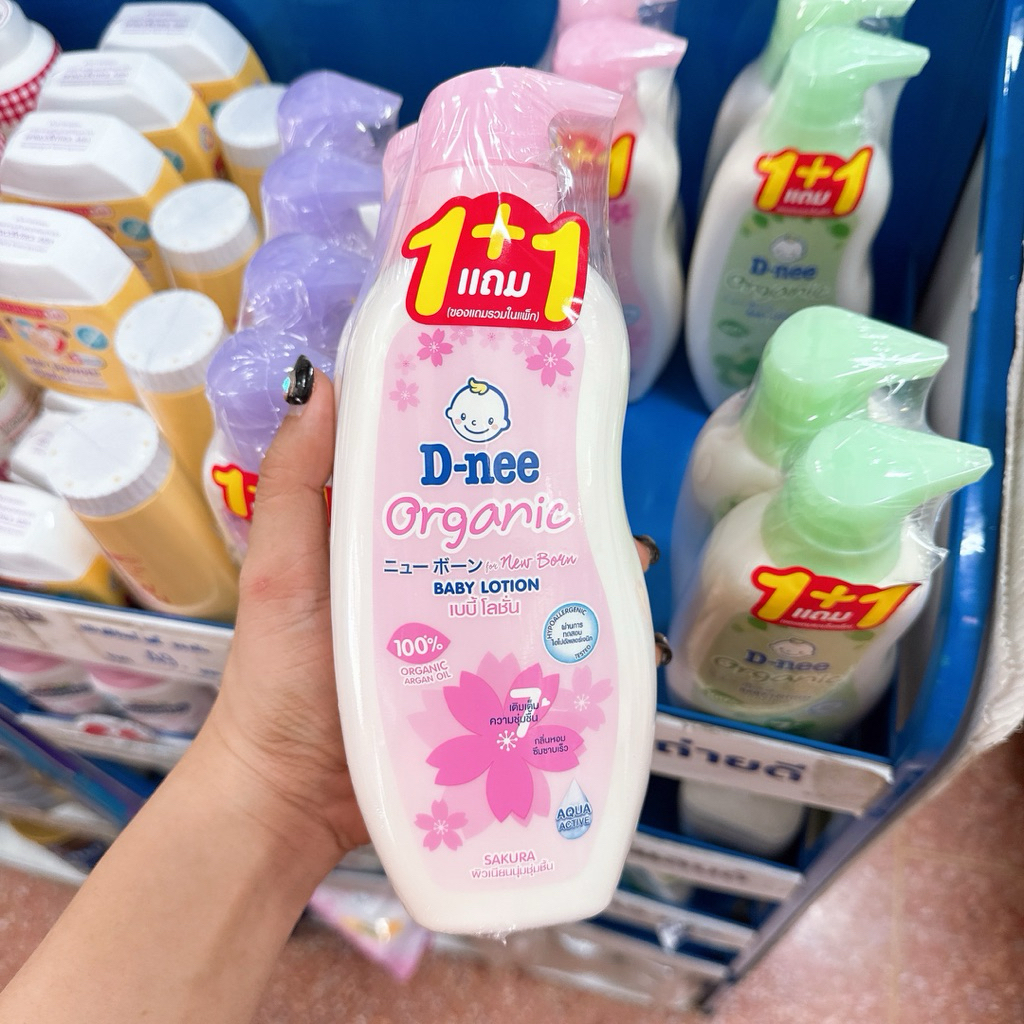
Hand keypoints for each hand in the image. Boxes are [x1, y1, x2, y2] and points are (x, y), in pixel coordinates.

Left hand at [199, 364, 668, 875]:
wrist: (290, 799)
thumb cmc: (278, 677)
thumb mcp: (280, 569)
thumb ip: (295, 485)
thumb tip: (321, 384)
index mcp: (395, 546)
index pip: (457, 486)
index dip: (498, 453)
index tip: (547, 422)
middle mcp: (438, 587)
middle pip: (514, 541)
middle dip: (570, 521)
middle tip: (613, 507)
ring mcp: (468, 644)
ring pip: (542, 601)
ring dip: (592, 585)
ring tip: (632, 570)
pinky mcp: (488, 700)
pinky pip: (544, 667)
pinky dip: (586, 654)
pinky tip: (630, 648)